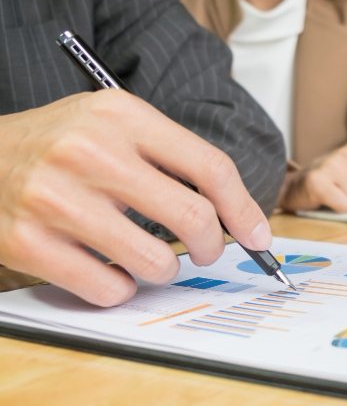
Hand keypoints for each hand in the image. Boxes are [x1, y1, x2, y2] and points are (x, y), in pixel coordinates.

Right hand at [0, 90, 272, 305]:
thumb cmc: (58, 145)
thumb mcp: (113, 126)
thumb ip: (172, 158)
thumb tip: (239, 216)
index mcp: (121, 116)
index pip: (210, 167)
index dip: (244, 210)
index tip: (259, 237)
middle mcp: (90, 152)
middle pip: (193, 218)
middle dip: (212, 246)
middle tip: (206, 251)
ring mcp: (56, 199)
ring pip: (156, 262)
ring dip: (163, 270)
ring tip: (145, 256)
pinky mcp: (29, 243)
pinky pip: (110, 289)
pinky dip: (119, 289)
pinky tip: (106, 269)